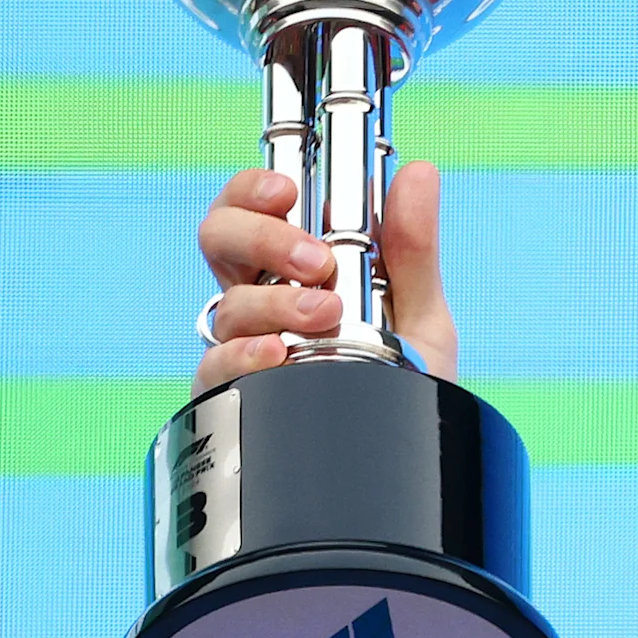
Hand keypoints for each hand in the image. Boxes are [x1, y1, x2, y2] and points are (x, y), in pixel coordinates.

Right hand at [188, 160, 459, 394]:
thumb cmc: (405, 385)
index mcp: (295, 270)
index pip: (251, 208)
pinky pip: (217, 366)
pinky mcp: (235, 396)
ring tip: (326, 314)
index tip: (286, 191)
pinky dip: (245, 354)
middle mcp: (262, 302)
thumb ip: (414, 250)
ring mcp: (244, 348)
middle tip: (318, 262)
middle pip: (220, 239)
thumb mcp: (421, 316)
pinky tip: (277, 353)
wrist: (401, 463)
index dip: (254, 190)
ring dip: (275, 301)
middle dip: (262, 237)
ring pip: (228, 304)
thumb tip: (418, 174)